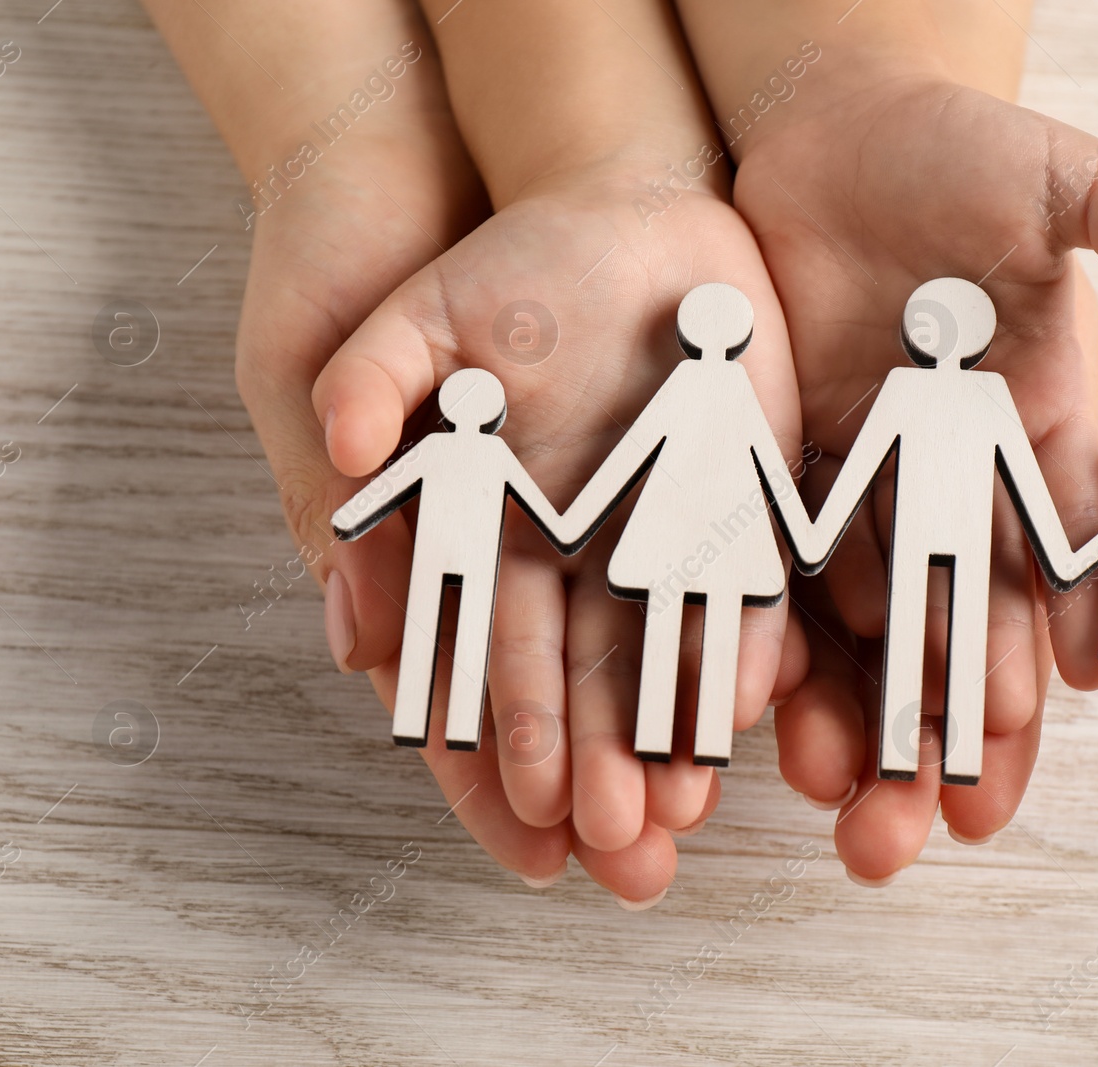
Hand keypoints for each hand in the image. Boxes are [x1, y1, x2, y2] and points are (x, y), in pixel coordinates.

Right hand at [309, 172, 808, 894]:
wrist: (610, 202)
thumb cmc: (494, 273)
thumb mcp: (407, 319)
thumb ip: (366, 388)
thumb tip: (340, 467)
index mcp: (487, 536)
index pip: (480, 665)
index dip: (498, 748)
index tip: (527, 829)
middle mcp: (573, 555)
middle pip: (579, 684)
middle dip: (597, 771)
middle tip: (626, 856)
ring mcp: (659, 528)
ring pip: (662, 651)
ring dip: (673, 731)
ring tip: (688, 807)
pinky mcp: (742, 489)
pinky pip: (749, 574)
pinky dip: (750, 632)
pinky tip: (757, 697)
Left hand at [733, 70, 1097, 879]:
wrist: (829, 134)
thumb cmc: (961, 151)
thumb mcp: (1057, 171)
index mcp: (1038, 423)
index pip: (1063, 542)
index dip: (1065, 621)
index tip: (1056, 696)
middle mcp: (956, 474)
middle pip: (969, 615)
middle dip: (964, 717)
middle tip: (955, 820)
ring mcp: (867, 480)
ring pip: (877, 621)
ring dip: (874, 718)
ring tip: (862, 809)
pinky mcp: (781, 471)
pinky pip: (785, 573)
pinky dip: (785, 648)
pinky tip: (775, 723)